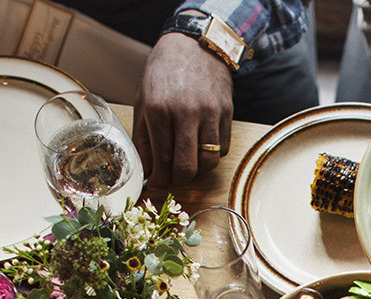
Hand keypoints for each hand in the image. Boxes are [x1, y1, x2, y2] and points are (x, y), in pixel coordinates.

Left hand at [135, 32, 231, 186]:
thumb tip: (148, 171)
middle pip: (186, 168)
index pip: (162, 160)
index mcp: (158, 110)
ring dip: (197, 170)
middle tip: (172, 176)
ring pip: (208, 163)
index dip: (159, 179)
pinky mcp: (226, 113)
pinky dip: (212, 155)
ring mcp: (209, 113)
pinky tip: (202, 146)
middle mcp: (185, 113)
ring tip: (188, 161)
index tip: (157, 183)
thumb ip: (144, 138)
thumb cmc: (164, 72)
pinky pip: (223, 149)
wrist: (194, 44)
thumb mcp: (143, 101)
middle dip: (177, 179)